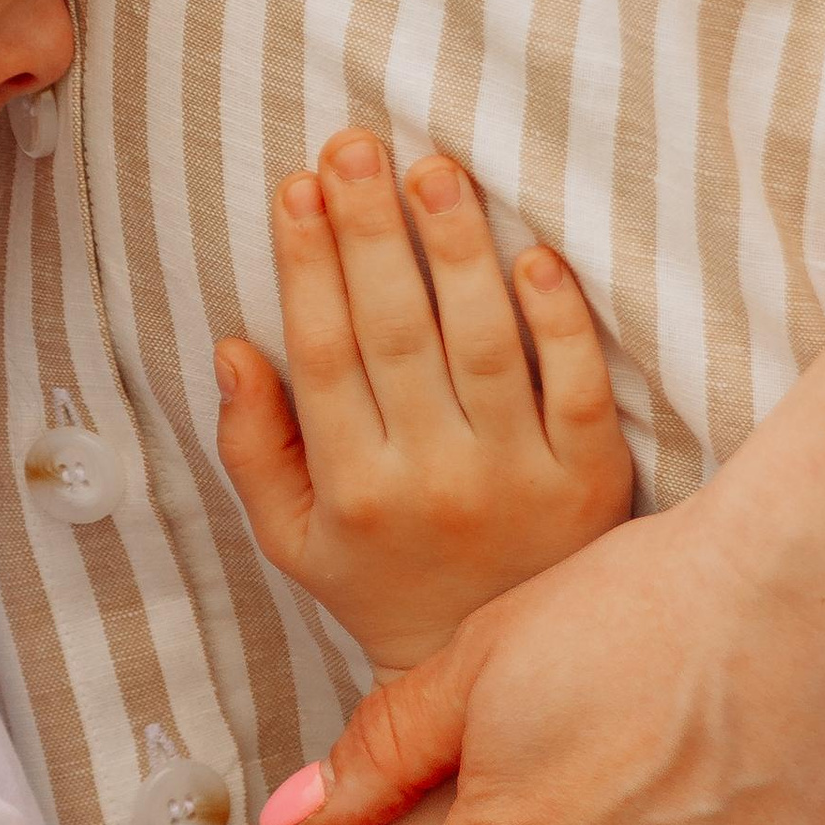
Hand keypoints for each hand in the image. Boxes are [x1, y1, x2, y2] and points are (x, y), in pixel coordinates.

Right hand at [214, 133, 629, 670]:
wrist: (487, 678)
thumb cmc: (381, 583)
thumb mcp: (291, 539)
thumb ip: (253, 447)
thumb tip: (234, 347)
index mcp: (353, 489)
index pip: (323, 353)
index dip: (307, 265)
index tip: (297, 187)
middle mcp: (432, 481)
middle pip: (395, 334)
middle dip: (371, 231)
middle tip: (355, 146)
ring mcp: (517, 480)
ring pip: (482, 345)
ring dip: (456, 249)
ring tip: (433, 170)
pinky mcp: (591, 483)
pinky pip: (576, 388)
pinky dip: (558, 321)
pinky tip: (534, 256)